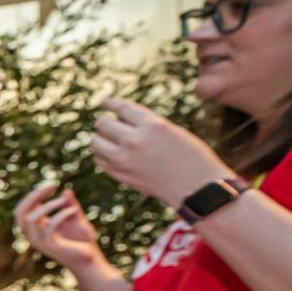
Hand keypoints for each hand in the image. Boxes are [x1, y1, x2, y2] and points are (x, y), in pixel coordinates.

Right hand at [15, 184, 105, 274]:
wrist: (88, 261)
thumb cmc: (81, 241)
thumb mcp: (74, 219)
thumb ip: (70, 205)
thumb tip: (66, 190)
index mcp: (34, 230)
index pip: (21, 211)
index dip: (32, 196)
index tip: (51, 186)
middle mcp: (32, 236)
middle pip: (20, 213)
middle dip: (34, 196)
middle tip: (52, 186)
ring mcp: (39, 242)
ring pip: (32, 219)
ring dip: (49, 205)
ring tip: (65, 201)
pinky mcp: (50, 245)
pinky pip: (50, 226)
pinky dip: (62, 214)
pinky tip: (74, 210)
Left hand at [89, 98, 236, 205]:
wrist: (195, 187)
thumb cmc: (191, 156)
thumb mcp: (172, 131)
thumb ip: (147, 126)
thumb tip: (122, 123)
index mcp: (153, 125)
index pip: (121, 107)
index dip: (110, 103)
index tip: (105, 103)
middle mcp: (135, 140)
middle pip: (103, 124)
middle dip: (106, 122)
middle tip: (109, 124)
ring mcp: (125, 159)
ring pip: (95, 142)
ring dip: (99, 138)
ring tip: (106, 139)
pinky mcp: (120, 175)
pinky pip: (99, 160)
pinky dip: (102, 155)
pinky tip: (110, 154)